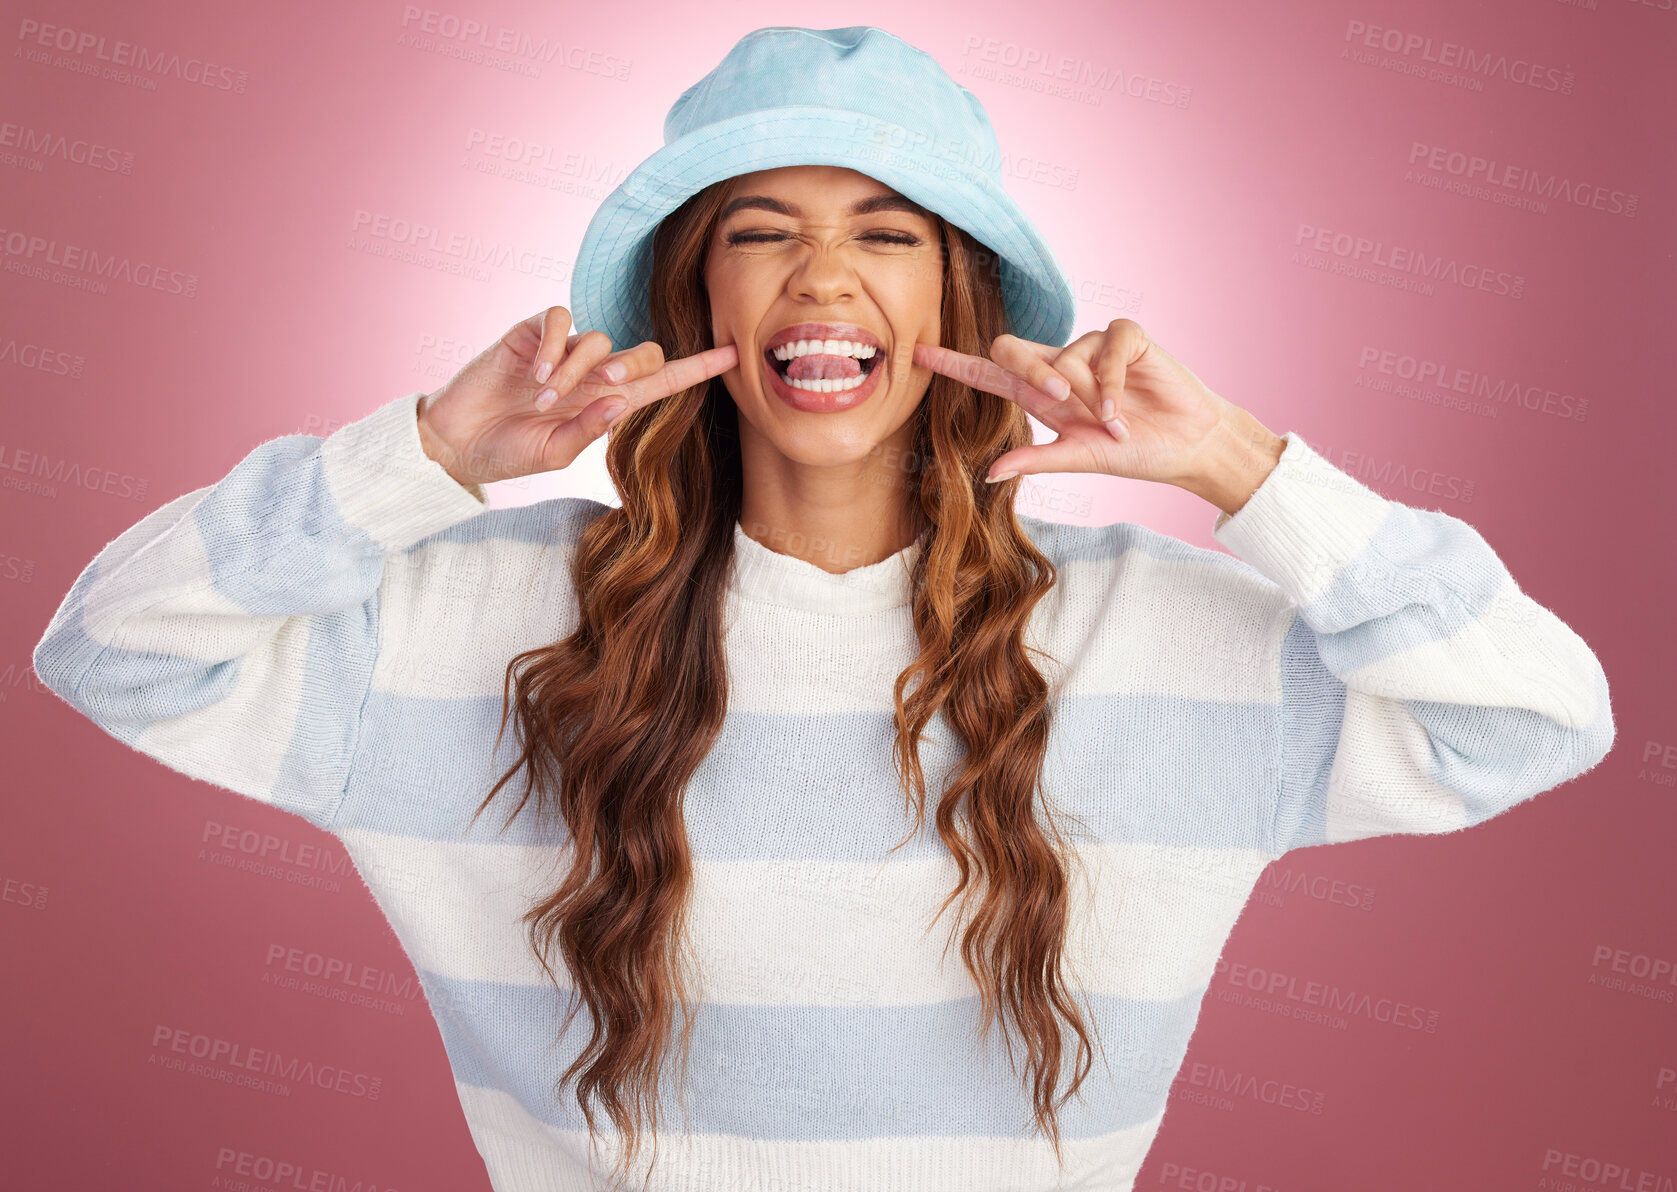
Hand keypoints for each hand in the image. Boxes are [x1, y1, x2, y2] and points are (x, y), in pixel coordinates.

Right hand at [417, 305, 738, 485]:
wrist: (456, 443)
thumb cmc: (508, 452)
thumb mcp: (554, 454)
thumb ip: (590, 430)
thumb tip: (622, 402)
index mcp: (607, 404)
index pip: (662, 382)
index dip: (697, 368)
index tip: (734, 355)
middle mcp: (591, 373)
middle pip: (641, 351)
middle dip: (633, 364)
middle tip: (604, 385)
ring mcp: (563, 351)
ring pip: (598, 338)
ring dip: (577, 369)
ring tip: (545, 400)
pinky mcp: (532, 334)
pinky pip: (559, 320)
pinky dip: (554, 346)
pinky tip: (536, 376)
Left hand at [913, 320, 1272, 501]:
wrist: (1186, 446)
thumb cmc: (1134, 452)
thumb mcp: (1080, 458)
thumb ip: (1037, 460)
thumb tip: (988, 474)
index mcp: (1042, 396)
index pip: (989, 375)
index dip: (955, 364)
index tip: (919, 353)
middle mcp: (1062, 367)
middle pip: (1013, 348)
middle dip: (1029, 370)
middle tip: (1059, 399)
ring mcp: (1093, 349)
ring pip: (1064, 354)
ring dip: (1090, 394)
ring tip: (1116, 420)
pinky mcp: (1126, 338)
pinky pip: (1104, 347)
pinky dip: (1112, 381)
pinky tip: (1124, 407)